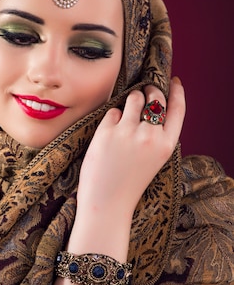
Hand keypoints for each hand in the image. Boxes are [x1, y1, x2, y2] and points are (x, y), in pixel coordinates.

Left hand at [75, 77, 185, 224]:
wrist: (107, 203)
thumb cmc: (128, 183)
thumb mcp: (153, 160)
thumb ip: (156, 137)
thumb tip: (151, 107)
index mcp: (166, 146)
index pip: (177, 110)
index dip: (177, 93)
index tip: (174, 81)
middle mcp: (150, 136)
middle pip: (155, 99)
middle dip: (151, 91)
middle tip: (145, 92)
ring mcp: (128, 132)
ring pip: (134, 99)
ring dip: (131, 100)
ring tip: (126, 113)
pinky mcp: (107, 132)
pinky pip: (113, 112)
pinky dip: (112, 118)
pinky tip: (110, 135)